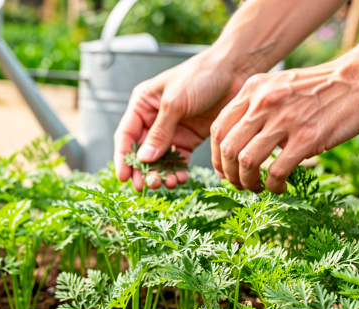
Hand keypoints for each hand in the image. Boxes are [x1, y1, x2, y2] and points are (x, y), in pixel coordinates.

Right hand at [114, 51, 242, 190]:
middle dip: (143, 170)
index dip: (123, 157)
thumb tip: (143, 159)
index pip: (126, 135)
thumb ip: (160, 132)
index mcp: (143, 105)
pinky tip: (180, 178)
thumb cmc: (201, 76)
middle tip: (146, 186)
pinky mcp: (189, 138)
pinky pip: (178, 160)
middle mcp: (154, 119)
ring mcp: (172, 130)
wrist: (235, 71)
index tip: (124, 177)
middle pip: (141, 151)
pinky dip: (177, 171)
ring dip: (161, 173)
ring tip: (167, 183)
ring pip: (160, 159)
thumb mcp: (175, 102)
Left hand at [210, 61, 358, 192]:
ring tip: (258, 189)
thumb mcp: (281, 85)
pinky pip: (276, 172)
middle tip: (240, 184)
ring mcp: (284, 120)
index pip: (218, 129)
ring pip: (246, 162)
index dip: (216, 156)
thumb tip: (241, 141)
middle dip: (229, 174)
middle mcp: (264, 103)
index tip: (225, 170)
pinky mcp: (307, 138)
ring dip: (248, 183)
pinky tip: (280, 188)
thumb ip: (259, 107)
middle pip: (227, 149)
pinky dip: (273, 186)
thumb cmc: (324, 86)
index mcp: (254, 90)